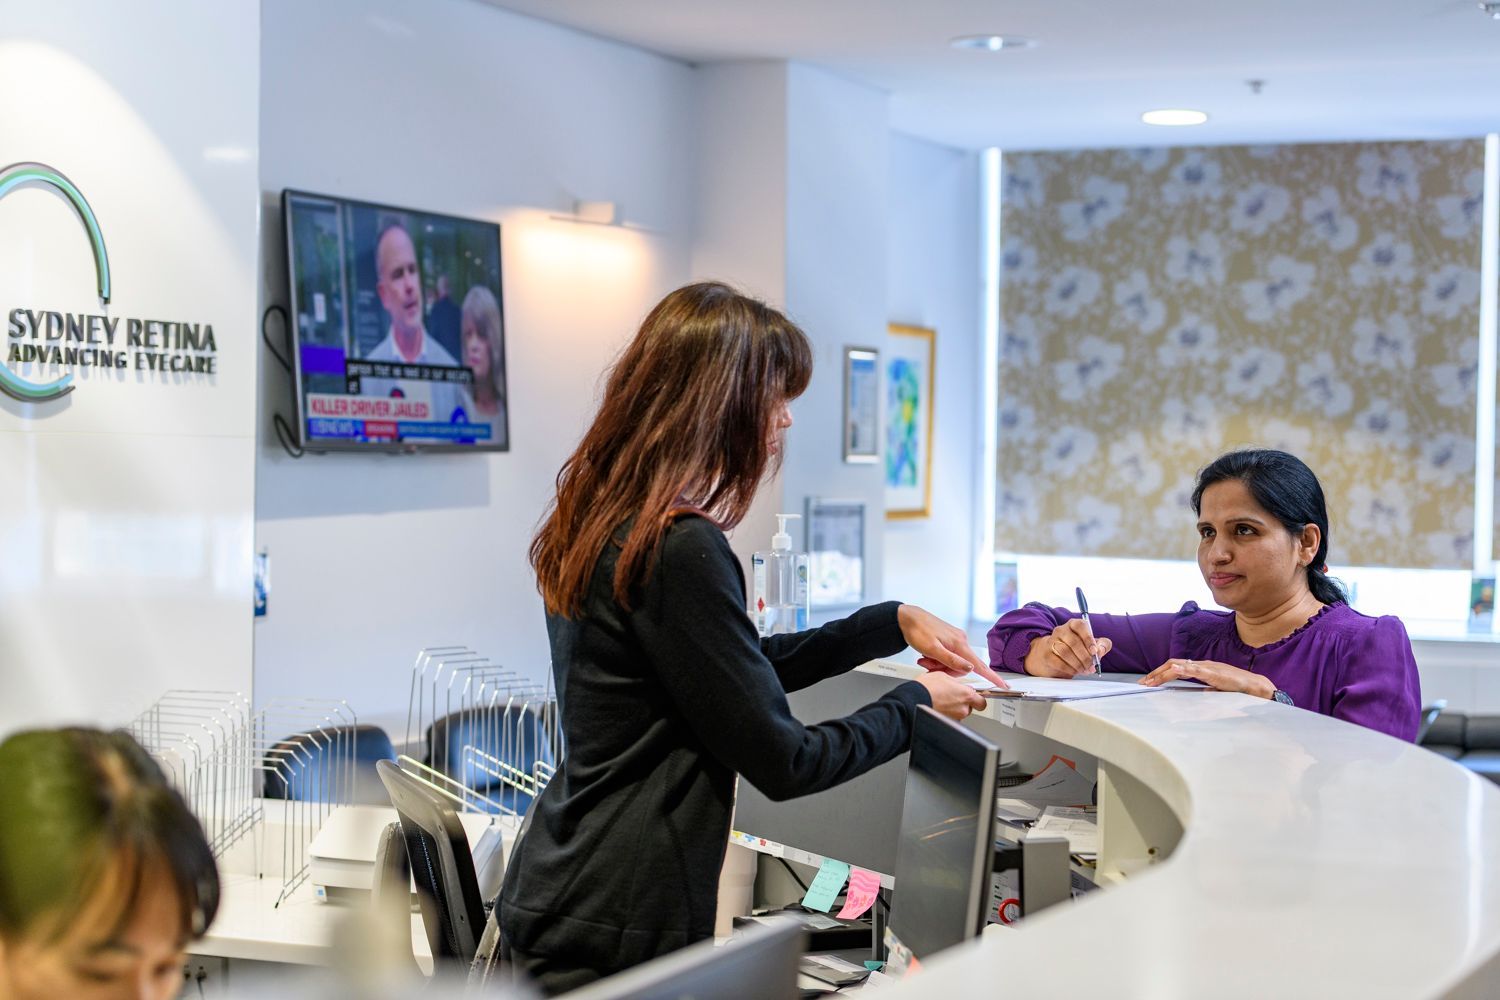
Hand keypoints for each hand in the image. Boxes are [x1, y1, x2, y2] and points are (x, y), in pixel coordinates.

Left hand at [897, 604, 1008, 688]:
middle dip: (945, 670)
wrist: (907, 618)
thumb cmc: (917, 631)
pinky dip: (937, 659)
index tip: (1003, 685)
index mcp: (959, 644)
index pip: (980, 665)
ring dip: (938, 664)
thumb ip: (952, 660)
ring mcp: (955, 640)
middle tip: (928, 664)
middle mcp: (961, 641)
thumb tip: (970, 668)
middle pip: (962, 667)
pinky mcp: (949, 640)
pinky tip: (926, 655)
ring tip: (924, 658)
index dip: (992, 677)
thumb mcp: (932, 649)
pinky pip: (948, 656)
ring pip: (953, 663)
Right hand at [914, 672, 986, 721]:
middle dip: (964, 703)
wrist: (913, 700)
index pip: (982, 702)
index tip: (974, 696)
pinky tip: (938, 707)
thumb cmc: (926, 687)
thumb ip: (956, 682)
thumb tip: (958, 685)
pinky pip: (950, 719)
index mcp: (966, 695)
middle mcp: (963, 709)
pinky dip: (946, 714)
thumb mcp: (943, 676)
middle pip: (970, 708)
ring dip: (954, 709)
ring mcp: (955, 718)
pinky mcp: (947, 724)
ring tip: (943, 701)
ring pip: (960, 714)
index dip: (978, 699)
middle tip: (954, 697)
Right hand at [1023, 620, 1112, 677]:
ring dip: (1078, 664)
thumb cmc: (1078, 649)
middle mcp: (1061, 630)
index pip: (1080, 626)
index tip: (1095, 651)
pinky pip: (1058, 662)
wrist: (1056, 657)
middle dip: (1085, 657)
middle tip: (1091, 666)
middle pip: (1073, 641)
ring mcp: (1051, 641)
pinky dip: (1069, 669)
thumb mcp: (1093, 645)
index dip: (1088, 638)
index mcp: (1074, 625)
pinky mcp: (1046, 654)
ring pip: (1065, 652)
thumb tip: (1100, 650)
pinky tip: (1075, 671)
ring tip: (1084, 670)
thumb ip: (1102, 645)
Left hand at [1138, 657, 1275, 696]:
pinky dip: (1183, 668)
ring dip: (1163, 673)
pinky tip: (1174, 669)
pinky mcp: (1214, 672)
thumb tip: (1189, 699)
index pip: (1176, 667)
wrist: (1254, 686)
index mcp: (1200, 668)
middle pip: (1173, 664)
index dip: (1160, 673)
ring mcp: (1207, 667)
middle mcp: (1201, 665)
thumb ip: (1202, 691)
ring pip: (1180, 666)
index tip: (1148, 682)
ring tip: (1151, 680)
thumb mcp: (1214, 689)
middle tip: (1143, 683)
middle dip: (1156, 673)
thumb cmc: (1236, 688)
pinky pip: (1195, 669)